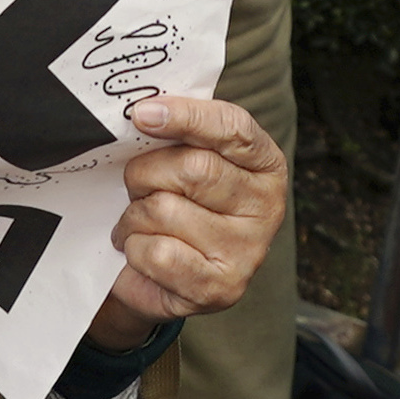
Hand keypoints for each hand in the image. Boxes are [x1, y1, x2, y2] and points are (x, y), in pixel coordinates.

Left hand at [90, 93, 285, 350]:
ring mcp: (248, 251)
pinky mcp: (220, 288)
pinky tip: (142, 251)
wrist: (164, 275)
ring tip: (136, 223)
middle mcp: (266, 206)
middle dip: (144, 173)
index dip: (185, 116)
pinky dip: (135, 249)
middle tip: (134, 185)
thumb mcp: (182, 157)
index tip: (141, 114)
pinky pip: (157, 253)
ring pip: (165, 210)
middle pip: (192, 168)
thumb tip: (143, 109)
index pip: (232, 128)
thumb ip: (175, 130)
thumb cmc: (175, 200)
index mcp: (264, 163)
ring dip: (133, 216)